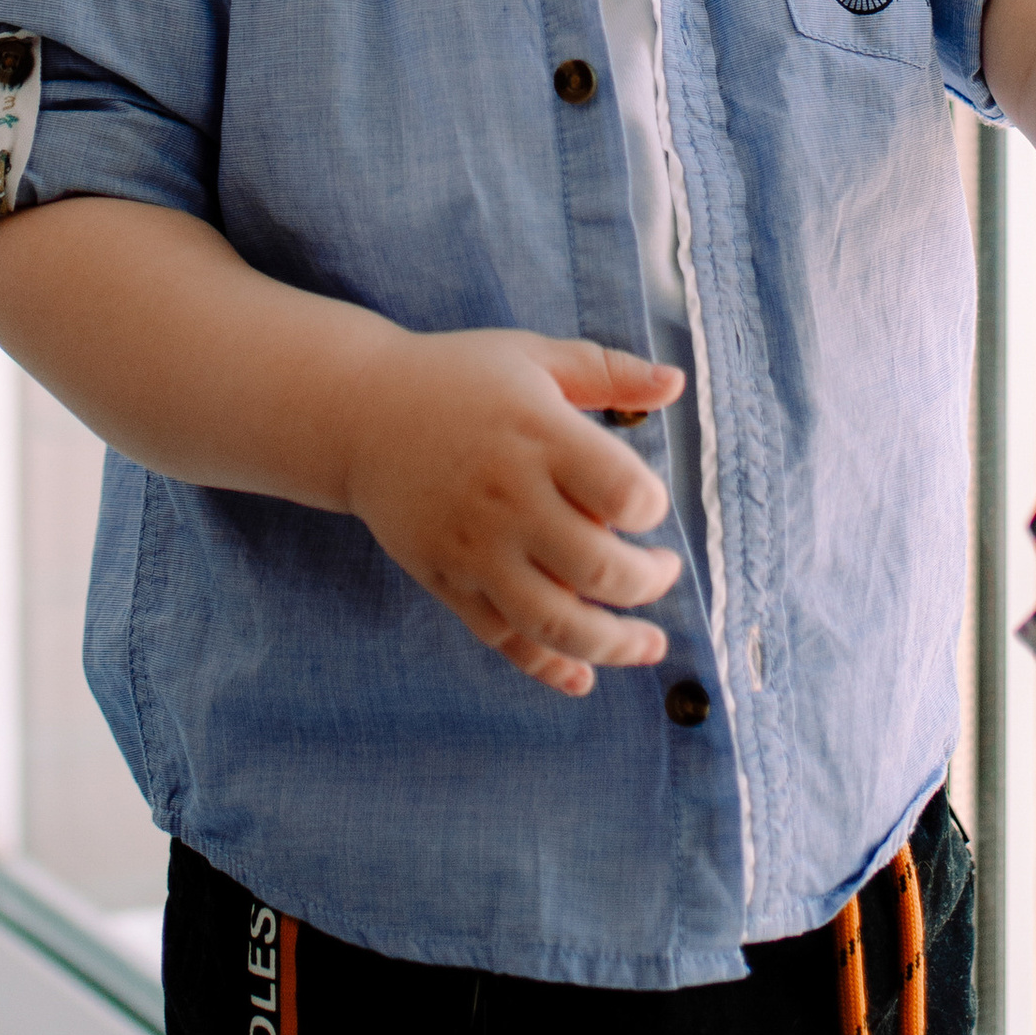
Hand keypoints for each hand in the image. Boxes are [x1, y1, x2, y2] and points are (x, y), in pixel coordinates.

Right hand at [337, 331, 686, 697]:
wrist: (359, 415)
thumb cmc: (456, 379)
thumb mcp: (533, 356)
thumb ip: (608, 371)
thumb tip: (676, 384)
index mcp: (539, 436)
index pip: (625, 493)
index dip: (652, 508)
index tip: (647, 505)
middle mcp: (510, 498)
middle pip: (600, 568)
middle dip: (649, 582)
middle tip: (661, 570)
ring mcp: (476, 548)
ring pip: (558, 622)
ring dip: (616, 644)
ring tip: (648, 644)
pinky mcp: (448, 581)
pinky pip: (504, 639)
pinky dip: (548, 668)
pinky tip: (583, 677)